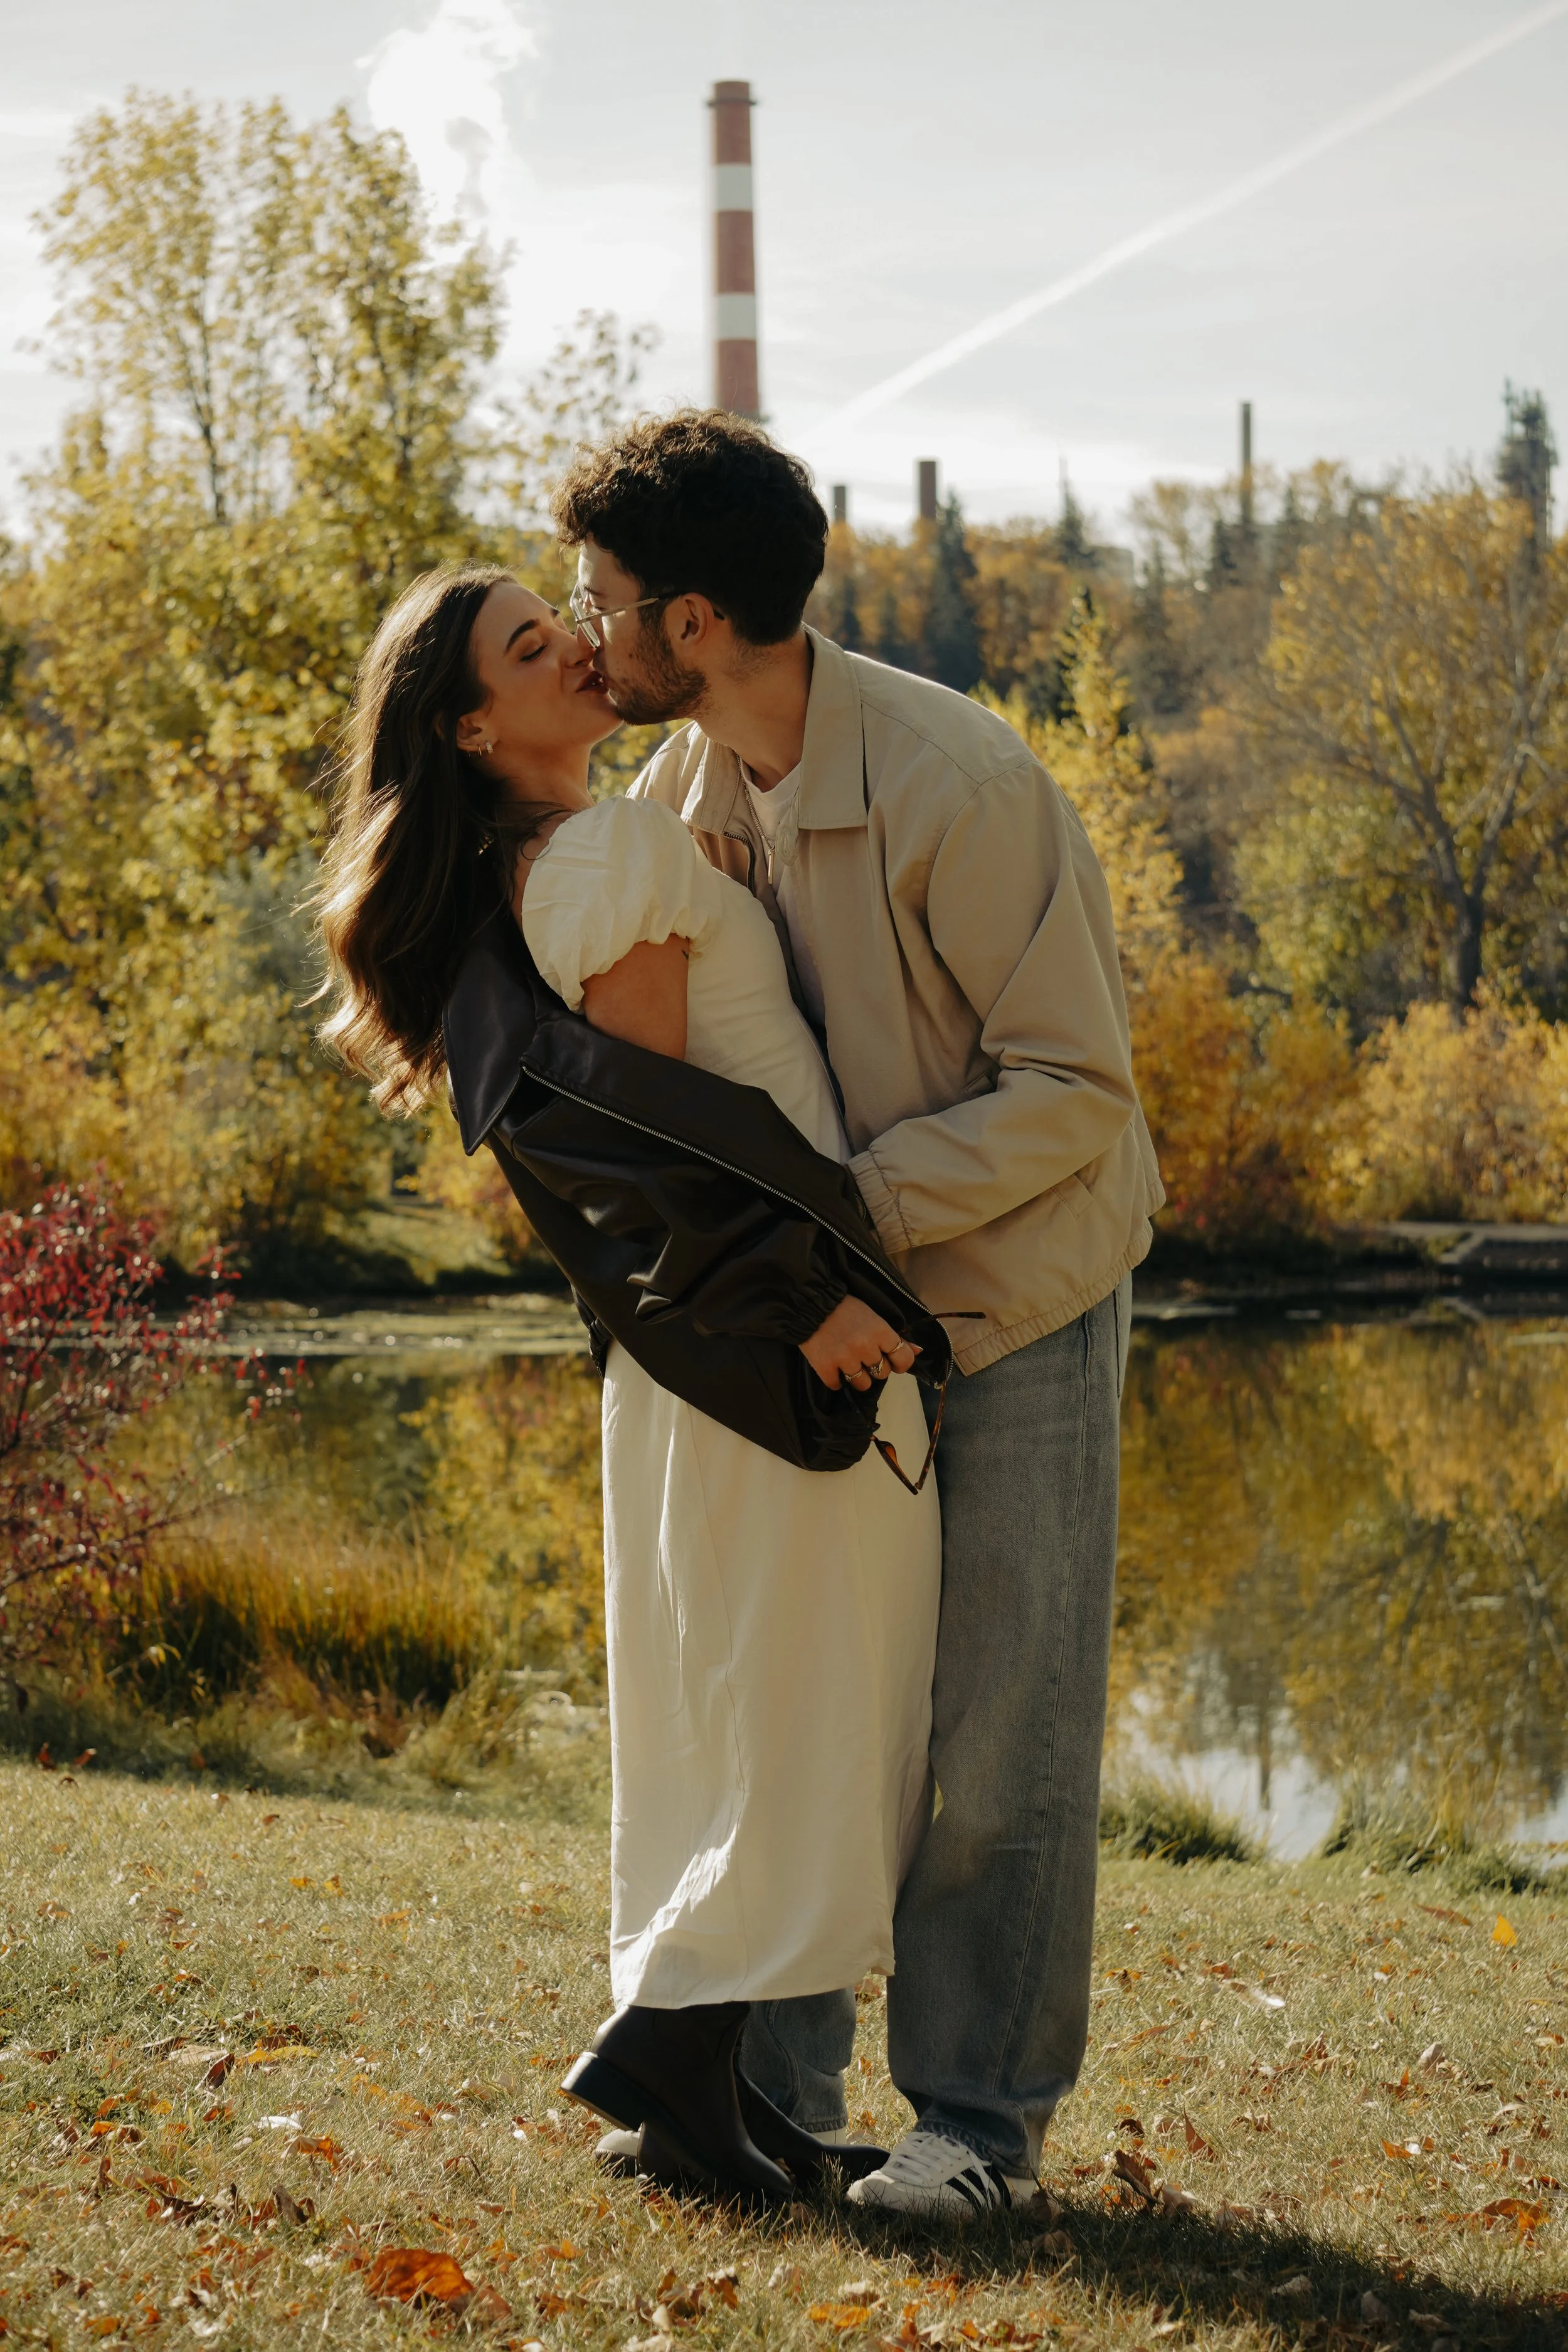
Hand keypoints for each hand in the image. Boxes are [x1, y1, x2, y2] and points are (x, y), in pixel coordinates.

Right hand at [799, 1296, 920, 1391]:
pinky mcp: (825, 1367)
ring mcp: (845, 1359)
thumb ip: (896, 1337)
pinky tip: (832, 1366)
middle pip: (882, 1373)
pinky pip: (837, 1385)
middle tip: (863, 1355)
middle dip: (875, 1367)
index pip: (904, 1358)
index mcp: (880, 1332)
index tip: (893, 1362)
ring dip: (857, 1376)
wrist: (810, 1303)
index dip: (900, 1363)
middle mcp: (865, 1348)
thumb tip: (918, 1351)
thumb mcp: (874, 1317)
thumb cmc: (845, 1308)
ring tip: (848, 1363)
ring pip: (862, 1384)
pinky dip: (835, 1379)